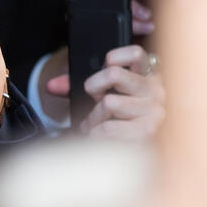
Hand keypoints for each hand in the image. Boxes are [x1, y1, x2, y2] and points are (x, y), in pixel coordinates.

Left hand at [47, 44, 163, 139]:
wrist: (132, 154)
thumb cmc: (115, 120)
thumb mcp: (97, 96)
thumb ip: (73, 85)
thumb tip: (51, 86)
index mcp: (147, 75)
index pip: (136, 53)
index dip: (113, 58)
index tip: (104, 69)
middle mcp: (156, 90)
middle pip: (114, 74)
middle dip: (93, 87)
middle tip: (93, 99)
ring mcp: (155, 110)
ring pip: (109, 102)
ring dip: (93, 117)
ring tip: (92, 125)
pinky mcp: (148, 131)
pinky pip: (109, 127)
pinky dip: (96, 133)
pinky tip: (99, 136)